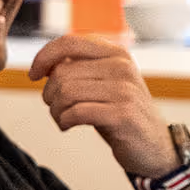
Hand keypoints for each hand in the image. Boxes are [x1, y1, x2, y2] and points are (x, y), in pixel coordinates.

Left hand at [28, 34, 178, 175]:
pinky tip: (67, 126)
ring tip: (61, 118)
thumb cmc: (121, 113)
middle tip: (55, 108)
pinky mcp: (123, 115)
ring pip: (66, 92)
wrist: (155, 146)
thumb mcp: (104, 83)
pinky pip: (77, 112)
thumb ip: (80, 67)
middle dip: (49, 93)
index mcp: (116, 53)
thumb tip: (45, 63)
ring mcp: (124, 90)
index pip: (69, 42)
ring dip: (55, 110)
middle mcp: (122, 67)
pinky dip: (64, 121)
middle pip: (62, 72)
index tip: (34, 75)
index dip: (43, 57)